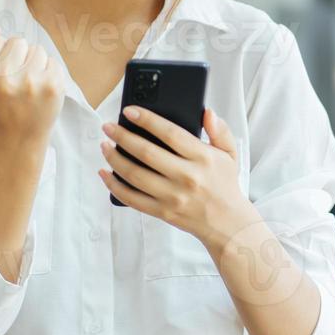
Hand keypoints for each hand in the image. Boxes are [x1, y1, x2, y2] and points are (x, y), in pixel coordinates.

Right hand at [0, 27, 64, 141]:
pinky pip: (52, 61)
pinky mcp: (52, 86)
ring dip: (34, 64)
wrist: (18, 134)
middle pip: (18, 41)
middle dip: (18, 56)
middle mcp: (4, 79)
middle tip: (15, 80)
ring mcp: (30, 83)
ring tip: (28, 84)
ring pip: (37, 49)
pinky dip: (48, 72)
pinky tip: (40, 89)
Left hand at [98, 105, 250, 244]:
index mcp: (203, 158)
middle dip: (122, 136)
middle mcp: (187, 177)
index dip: (147, 120)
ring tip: (105, 145)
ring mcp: (172, 196)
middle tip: (108, 126)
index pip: (170, 133)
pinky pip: (132, 198)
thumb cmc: (225, 185)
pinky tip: (105, 173)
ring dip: (114, 158)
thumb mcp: (230, 154)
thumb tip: (207, 113)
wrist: (227, 223)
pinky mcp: (162, 212)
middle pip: (146, 153)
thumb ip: (221, 131)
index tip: (130, 111)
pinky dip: (114, 185)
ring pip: (134, 175)